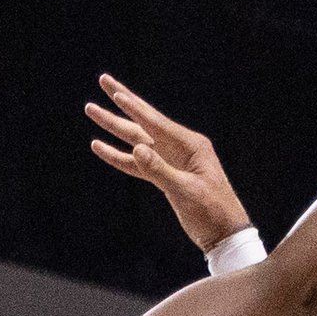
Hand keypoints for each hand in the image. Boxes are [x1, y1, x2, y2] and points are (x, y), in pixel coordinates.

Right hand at [88, 77, 253, 253]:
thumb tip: (136, 149)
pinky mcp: (165, 177)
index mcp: (191, 146)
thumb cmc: (212, 212)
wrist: (224, 235)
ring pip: (136, 139)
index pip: (156, 122)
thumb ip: (160, 171)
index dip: (134, 107)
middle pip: (144, 121)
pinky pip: (137, 163)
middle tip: (103, 80)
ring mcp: (171, 161)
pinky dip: (118, 156)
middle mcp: (180, 148)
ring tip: (92, 110)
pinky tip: (99, 146)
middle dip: (122, 101)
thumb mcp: (187, 192)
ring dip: (114, 127)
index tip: (116, 92)